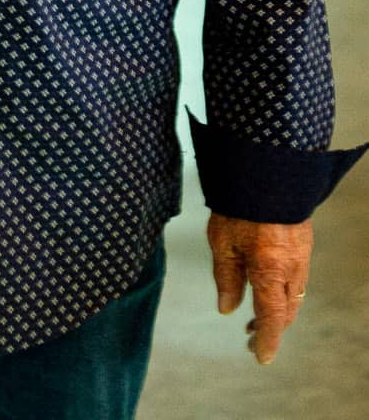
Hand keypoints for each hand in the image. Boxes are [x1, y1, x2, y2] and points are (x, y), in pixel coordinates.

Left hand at [208, 213, 311, 363]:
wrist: (265, 170)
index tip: (260, 356)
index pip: (272, 318)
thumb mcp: (222, 242)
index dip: (267, 340)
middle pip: (285, 312)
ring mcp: (301, 256)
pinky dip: (284, 292)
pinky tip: (269, 288)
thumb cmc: (239, 204)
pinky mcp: (304, 244)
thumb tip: (227, 309)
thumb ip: (226, 278)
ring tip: (256, 318)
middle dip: (271, 329)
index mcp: (270, 271)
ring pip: (293, 297)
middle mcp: (291, 268)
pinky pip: (297, 278)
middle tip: (251, 338)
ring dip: (278, 312)